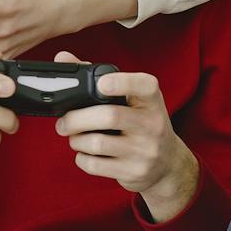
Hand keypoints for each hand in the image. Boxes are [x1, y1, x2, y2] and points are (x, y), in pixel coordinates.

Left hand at [50, 49, 199, 220]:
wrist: (167, 163)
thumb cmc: (141, 122)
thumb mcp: (131, 100)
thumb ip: (96, 78)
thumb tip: (62, 58)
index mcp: (152, 100)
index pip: (144, 86)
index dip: (121, 82)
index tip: (101, 84)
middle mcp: (153, 124)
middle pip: (108, 116)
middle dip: (77, 118)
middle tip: (63, 122)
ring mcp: (145, 150)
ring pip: (97, 143)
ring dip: (76, 140)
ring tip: (73, 137)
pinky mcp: (134, 172)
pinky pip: (96, 165)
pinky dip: (82, 158)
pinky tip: (85, 153)